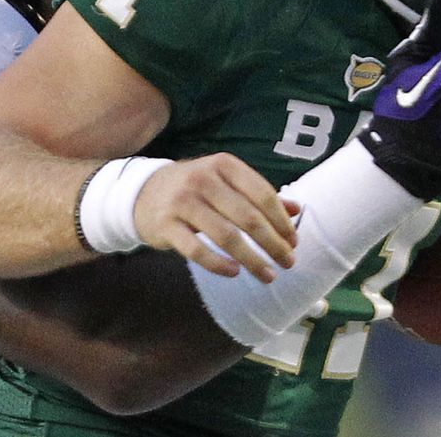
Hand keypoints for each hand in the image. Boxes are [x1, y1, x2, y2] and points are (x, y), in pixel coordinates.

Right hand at [134, 154, 299, 283]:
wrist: (142, 192)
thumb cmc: (195, 189)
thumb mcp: (226, 183)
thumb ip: (259, 195)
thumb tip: (297, 210)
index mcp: (224, 165)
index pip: (262, 194)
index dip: (281, 221)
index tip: (294, 242)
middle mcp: (203, 179)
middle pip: (248, 217)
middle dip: (273, 243)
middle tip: (288, 263)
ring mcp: (182, 202)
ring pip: (225, 236)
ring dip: (252, 259)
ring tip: (268, 275)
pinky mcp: (166, 225)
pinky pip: (196, 249)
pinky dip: (218, 263)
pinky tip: (234, 272)